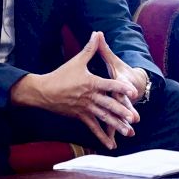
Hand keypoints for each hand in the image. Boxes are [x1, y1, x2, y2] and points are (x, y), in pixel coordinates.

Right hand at [9, 31, 139, 149]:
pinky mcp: (81, 116)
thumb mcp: (76, 61)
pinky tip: (112, 145)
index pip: (109, 85)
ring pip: (103, 118)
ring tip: (129, 132)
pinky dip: (103, 136)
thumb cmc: (61, 75)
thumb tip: (97, 33)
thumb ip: (90, 48)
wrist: (43, 91)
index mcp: (91, 83)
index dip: (122, 87)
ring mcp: (85, 108)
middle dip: (122, 112)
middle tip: (135, 118)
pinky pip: (93, 128)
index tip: (133, 91)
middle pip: (108, 105)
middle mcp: (90, 97)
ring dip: (116, 126)